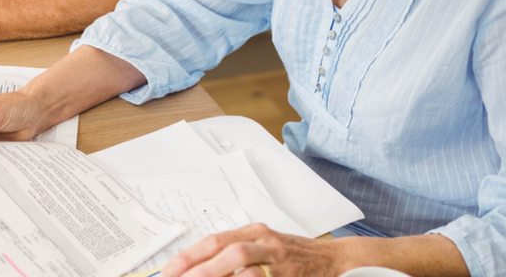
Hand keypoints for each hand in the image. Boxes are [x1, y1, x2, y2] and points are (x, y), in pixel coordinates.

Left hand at [162, 223, 342, 276]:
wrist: (336, 260)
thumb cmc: (294, 257)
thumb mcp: (263, 247)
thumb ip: (235, 253)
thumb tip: (198, 268)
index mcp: (254, 232)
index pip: (214, 240)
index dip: (189, 256)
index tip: (168, 271)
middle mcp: (265, 242)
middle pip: (226, 250)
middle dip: (198, 268)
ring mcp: (280, 260)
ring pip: (244, 267)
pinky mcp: (290, 276)